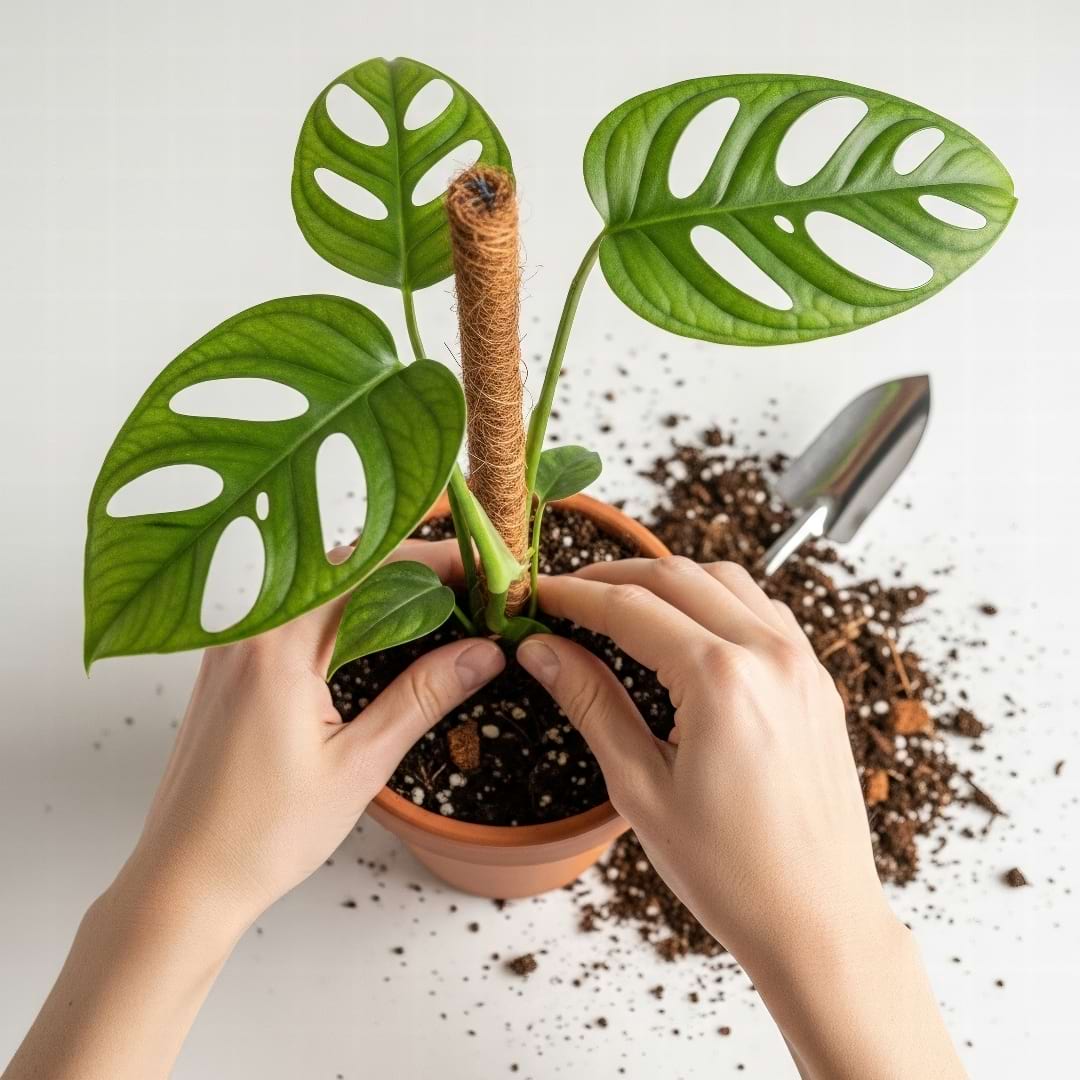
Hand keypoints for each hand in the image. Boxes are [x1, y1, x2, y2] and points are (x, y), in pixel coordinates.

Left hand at [114, 539, 504, 933]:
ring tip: (439, 609)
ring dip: (379, 589)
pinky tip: (378, 636)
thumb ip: (422, 697)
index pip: (370, 570)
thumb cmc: (262, 835)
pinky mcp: (229, 666)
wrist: (182, 880)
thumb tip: (483, 652)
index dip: (435, 564)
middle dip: (413, 570)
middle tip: (471, 590)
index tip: (483, 572)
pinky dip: (343, 613)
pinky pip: (294, 614)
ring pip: (319, 587)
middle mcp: (248, 630)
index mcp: (277, 646)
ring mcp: (232, 645)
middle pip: (344, 567)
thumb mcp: (359, 766)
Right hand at [517, 556, 963, 1079]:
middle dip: (615, 576)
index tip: (538, 596)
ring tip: (622, 601)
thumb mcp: (639, 788)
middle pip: (678, 576)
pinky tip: (689, 626)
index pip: (630, 607)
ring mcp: (802, 664)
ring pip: (727, 580)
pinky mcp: (817, 682)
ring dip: (669, 579)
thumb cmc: (730, 873)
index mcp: (721, 680)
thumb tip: (542, 651)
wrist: (819, 920)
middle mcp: (769, 655)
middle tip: (568, 595)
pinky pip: (764, 611)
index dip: (574, 596)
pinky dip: (718, 600)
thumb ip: (591, 703)